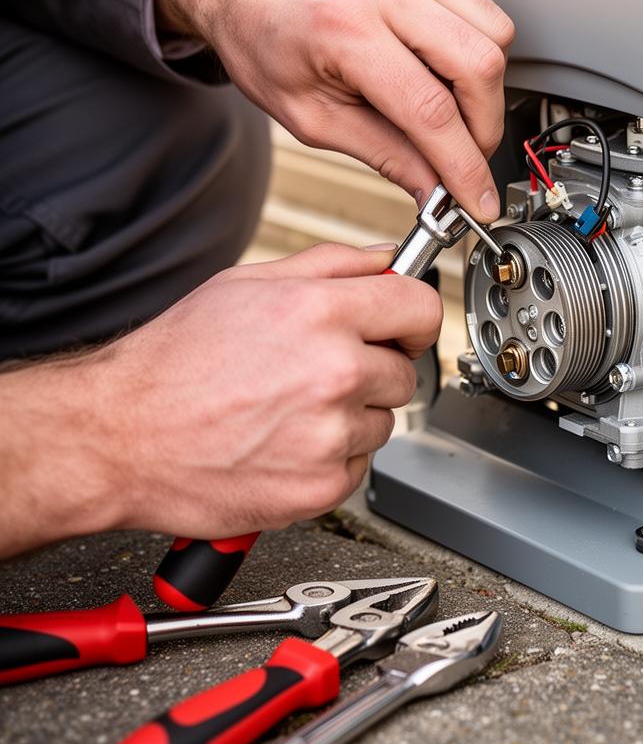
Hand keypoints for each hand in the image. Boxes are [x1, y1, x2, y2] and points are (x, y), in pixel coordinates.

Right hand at [0, 244, 441, 555]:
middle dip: (373, 371)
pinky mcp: (321, 485)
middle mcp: (334, 372)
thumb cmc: (174, 361)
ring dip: (351, 417)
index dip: (415, 318)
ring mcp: (330, 434)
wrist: (120, 436)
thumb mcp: (248, 284)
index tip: (405, 328)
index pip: (421, 307)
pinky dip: (331, 458)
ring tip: (291, 410)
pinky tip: (286, 443)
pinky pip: (358, 464)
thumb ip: (331, 265)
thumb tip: (387, 258)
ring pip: (383, 421)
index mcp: (320, 313)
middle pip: (405, 372)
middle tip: (321, 373)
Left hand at [156, 0, 514, 222]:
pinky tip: (444, 68)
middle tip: (466, 157)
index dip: (464, 166)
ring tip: (450, 110)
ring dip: (484, 89)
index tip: (479, 201)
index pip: (431, 110)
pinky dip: (478, 49)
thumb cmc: (266, 45)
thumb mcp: (312, 120)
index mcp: (344, 28)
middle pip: (478, 66)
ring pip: (495, 36)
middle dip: (485, 128)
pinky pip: (484, 10)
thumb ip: (385, 155)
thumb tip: (437, 192)